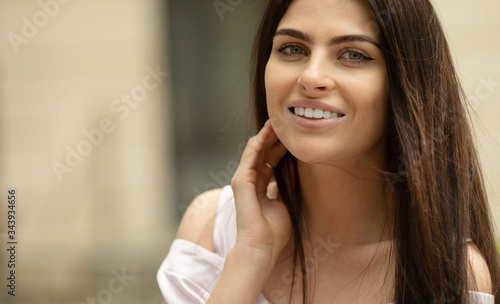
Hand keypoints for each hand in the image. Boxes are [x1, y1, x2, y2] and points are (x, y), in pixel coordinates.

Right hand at [230, 121, 291, 272]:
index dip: (281, 148)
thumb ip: (285, 186)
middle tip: (288, 124)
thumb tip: (294, 171)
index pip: (270, 161)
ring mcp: (243, 180)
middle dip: (275, 138)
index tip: (294, 137)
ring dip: (267, 135)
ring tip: (279, 122)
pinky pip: (251, 155)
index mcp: (259, 187)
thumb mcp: (285, 202)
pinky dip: (260, 141)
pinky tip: (269, 131)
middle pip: (263, 153)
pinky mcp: (240, 180)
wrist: (261, 248)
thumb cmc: (274, 232)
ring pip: (256, 150)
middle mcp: (249, 181)